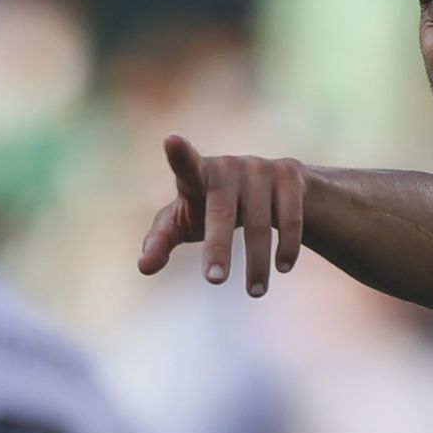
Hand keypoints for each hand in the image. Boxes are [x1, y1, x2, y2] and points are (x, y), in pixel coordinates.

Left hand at [137, 135, 304, 296]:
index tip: (171, 140)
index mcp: (197, 175)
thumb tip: (143, 267)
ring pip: (259, 223)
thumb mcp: (185, 221)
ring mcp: (260, 169)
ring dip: (256, 262)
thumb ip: (160, 240)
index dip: (179, 154)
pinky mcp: (289, 175)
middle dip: (217, 248)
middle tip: (214, 280)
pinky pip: (290, 219)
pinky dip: (287, 246)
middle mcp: (228, 167)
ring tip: (254, 292)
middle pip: (221, 213)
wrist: (268, 184)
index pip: (186, 166)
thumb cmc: (211, 206)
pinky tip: (282, 267)